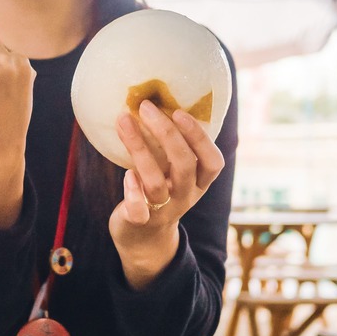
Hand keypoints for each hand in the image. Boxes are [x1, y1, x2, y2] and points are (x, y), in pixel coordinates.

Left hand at [108, 101, 224, 285]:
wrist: (142, 237)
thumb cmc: (159, 190)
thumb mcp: (173, 170)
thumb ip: (172, 146)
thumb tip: (155, 98)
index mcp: (199, 182)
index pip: (213, 161)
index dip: (199, 136)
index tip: (179, 111)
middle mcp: (185, 196)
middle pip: (184, 165)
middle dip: (166, 133)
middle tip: (146, 106)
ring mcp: (164, 210)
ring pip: (156, 181)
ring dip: (139, 148)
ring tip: (123, 121)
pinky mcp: (140, 221)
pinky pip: (139, 209)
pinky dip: (132, 191)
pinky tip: (126, 174)